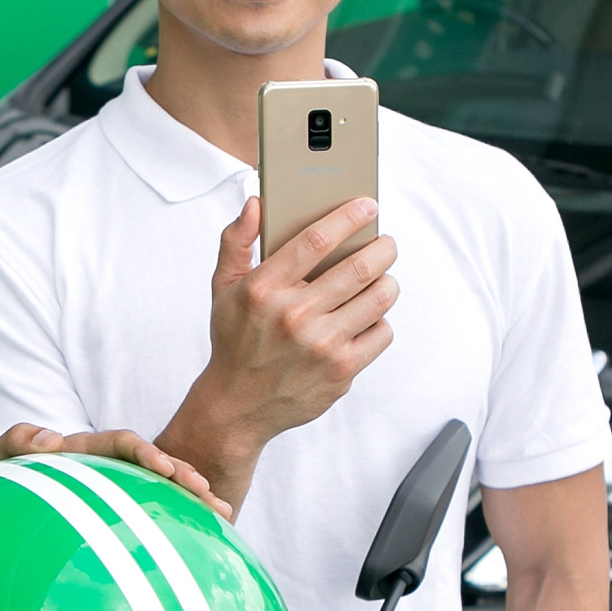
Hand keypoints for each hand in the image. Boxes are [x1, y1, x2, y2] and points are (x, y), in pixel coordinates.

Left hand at [0, 423, 233, 518]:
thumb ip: (13, 442)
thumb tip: (51, 440)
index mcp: (82, 451)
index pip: (120, 443)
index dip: (144, 451)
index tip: (163, 467)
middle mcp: (105, 471)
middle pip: (153, 466)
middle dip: (184, 476)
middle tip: (209, 494)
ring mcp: (115, 495)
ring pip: (160, 492)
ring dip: (191, 500)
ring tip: (222, 515)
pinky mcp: (118, 519)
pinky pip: (154, 517)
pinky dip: (179, 524)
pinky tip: (207, 539)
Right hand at [157, 196, 397, 511]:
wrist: (237, 406)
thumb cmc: (234, 340)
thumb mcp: (223, 288)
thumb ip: (236, 242)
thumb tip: (256, 204)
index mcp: (264, 288)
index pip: (316, 240)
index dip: (348, 216)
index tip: (368, 205)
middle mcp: (294, 315)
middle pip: (359, 267)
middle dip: (383, 248)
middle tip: (386, 244)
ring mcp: (321, 345)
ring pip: (379, 298)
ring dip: (388, 282)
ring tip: (382, 277)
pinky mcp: (341, 371)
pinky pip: (382, 333)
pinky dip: (380, 321)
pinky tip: (368, 317)